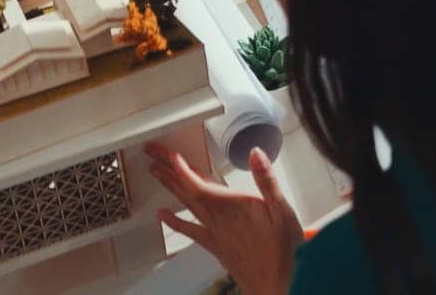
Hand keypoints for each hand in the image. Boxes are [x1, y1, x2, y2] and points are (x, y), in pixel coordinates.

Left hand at [147, 143, 301, 294]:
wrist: (277, 288)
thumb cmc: (283, 253)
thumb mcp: (283, 212)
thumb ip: (267, 181)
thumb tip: (256, 154)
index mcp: (234, 208)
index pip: (199, 185)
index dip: (182, 169)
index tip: (169, 154)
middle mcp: (219, 219)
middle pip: (187, 190)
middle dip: (169, 170)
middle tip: (151, 153)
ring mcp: (215, 233)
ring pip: (187, 205)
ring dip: (170, 187)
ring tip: (154, 172)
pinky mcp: (215, 246)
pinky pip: (190, 231)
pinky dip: (174, 222)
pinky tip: (162, 215)